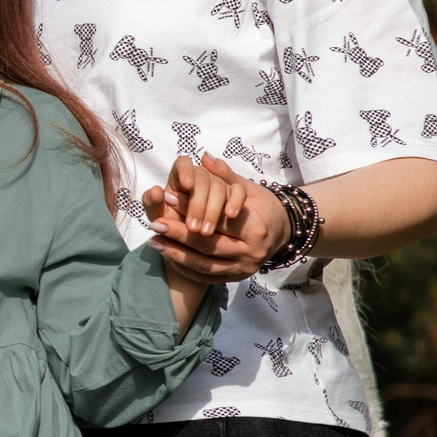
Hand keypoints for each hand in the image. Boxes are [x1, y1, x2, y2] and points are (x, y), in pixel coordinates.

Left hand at [142, 155, 291, 281]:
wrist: (282, 232)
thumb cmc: (262, 206)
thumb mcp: (247, 187)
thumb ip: (225, 174)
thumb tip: (204, 157)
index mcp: (255, 228)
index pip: (216, 218)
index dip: (190, 207)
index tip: (166, 197)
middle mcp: (251, 253)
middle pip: (208, 244)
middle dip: (178, 234)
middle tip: (154, 223)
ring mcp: (244, 269)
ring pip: (204, 265)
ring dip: (176, 254)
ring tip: (153, 240)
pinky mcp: (236, 279)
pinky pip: (206, 277)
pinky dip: (185, 267)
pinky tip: (167, 255)